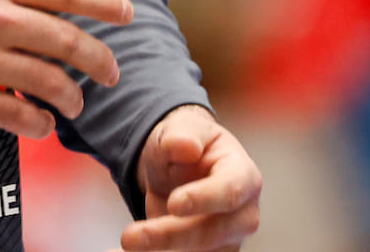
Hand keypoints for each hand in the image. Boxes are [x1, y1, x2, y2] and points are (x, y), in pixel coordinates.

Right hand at [0, 0, 131, 140]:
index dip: (104, 3)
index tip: (127, 14)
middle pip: (69, 40)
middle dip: (99, 61)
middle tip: (110, 73)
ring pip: (51, 82)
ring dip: (72, 97)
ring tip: (74, 104)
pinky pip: (20, 116)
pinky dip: (40, 124)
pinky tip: (41, 124)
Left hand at [123, 105, 262, 251]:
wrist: (180, 166)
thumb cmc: (185, 143)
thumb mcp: (181, 130)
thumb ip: (181, 136)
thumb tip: (186, 146)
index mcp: (244, 176)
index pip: (231, 192)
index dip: (204, 199)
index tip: (174, 203)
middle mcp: (242, 215)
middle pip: (212, 233)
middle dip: (170, 236)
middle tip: (129, 237)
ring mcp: (226, 241)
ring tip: (125, 247)